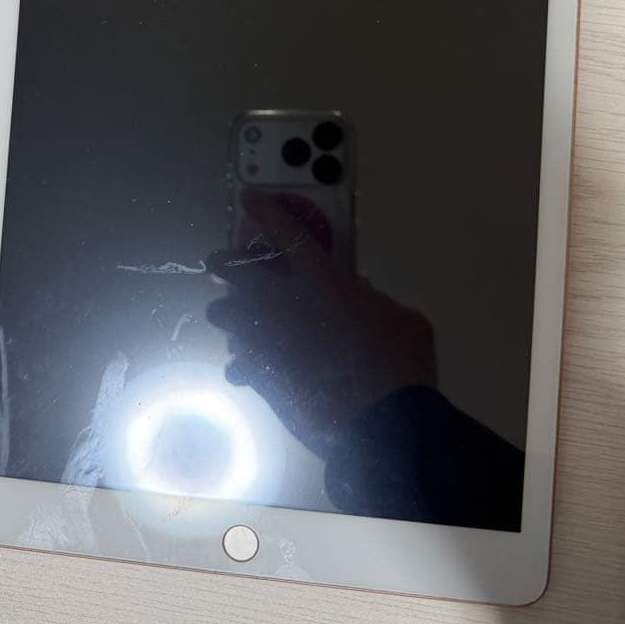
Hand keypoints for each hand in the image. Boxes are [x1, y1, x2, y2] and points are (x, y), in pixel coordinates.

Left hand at [207, 189, 436, 456]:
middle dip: (222, 262)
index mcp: (322, 279)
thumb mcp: (403, 319)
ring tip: (237, 319)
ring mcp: (266, 341)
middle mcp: (283, 303)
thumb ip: (376, 302)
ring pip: (223, 316)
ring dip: (229, 313)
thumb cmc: (400, 363)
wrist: (380, 424)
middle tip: (221, 263)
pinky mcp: (261, 376)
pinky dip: (241, 360)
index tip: (247, 199)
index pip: (285, 232)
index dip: (263, 211)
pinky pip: (236, 360)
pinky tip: (248, 366)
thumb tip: (362, 297)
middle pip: (232, 270)